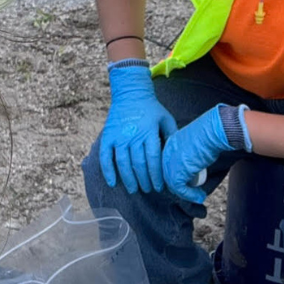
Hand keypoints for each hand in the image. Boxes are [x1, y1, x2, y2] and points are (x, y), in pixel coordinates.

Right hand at [99, 61, 176, 193]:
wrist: (131, 93)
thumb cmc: (152, 109)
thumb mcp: (166, 119)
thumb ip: (172, 137)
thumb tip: (178, 157)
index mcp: (149, 131)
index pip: (153, 158)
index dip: (157, 175)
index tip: (160, 186)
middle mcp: (133, 135)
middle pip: (138, 163)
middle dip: (144, 180)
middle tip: (149, 190)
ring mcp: (119, 136)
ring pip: (123, 163)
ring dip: (129, 179)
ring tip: (134, 190)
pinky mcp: (108, 137)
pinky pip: (106, 157)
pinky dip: (108, 171)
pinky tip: (113, 183)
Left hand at [162, 105, 242, 203]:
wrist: (212, 132)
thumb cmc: (210, 133)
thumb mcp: (197, 143)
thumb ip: (192, 152)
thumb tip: (197, 164)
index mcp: (170, 144)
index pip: (169, 164)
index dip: (178, 175)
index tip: (189, 182)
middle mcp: (166, 154)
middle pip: (168, 175)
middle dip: (180, 187)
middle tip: (193, 192)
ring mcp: (169, 164)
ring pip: (173, 185)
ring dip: (186, 193)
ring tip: (199, 195)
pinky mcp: (175, 173)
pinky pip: (180, 189)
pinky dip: (190, 195)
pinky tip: (199, 196)